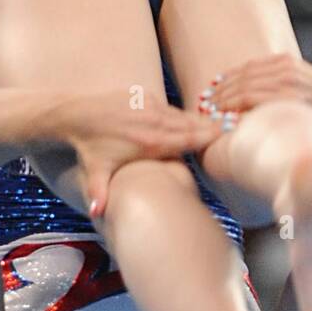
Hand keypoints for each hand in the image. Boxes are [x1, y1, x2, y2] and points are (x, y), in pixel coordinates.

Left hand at [58, 91, 215, 217]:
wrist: (77, 115)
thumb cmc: (90, 147)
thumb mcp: (96, 172)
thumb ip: (100, 193)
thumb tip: (97, 214)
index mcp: (150, 142)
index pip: (187, 140)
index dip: (207, 140)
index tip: (224, 140)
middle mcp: (154, 122)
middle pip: (191, 126)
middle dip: (210, 129)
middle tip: (233, 130)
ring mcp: (151, 106)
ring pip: (182, 115)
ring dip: (199, 121)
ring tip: (218, 125)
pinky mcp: (145, 96)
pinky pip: (170, 107)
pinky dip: (182, 114)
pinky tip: (193, 118)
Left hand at [203, 54, 311, 128]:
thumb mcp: (299, 88)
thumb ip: (276, 85)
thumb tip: (246, 89)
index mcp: (286, 63)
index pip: (246, 68)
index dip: (224, 81)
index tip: (208, 93)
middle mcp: (288, 69)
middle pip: (242, 77)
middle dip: (219, 93)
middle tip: (203, 106)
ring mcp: (290, 83)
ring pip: (244, 88)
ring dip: (223, 102)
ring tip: (209, 114)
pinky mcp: (291, 99)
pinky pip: (254, 101)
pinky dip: (236, 108)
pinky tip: (225, 119)